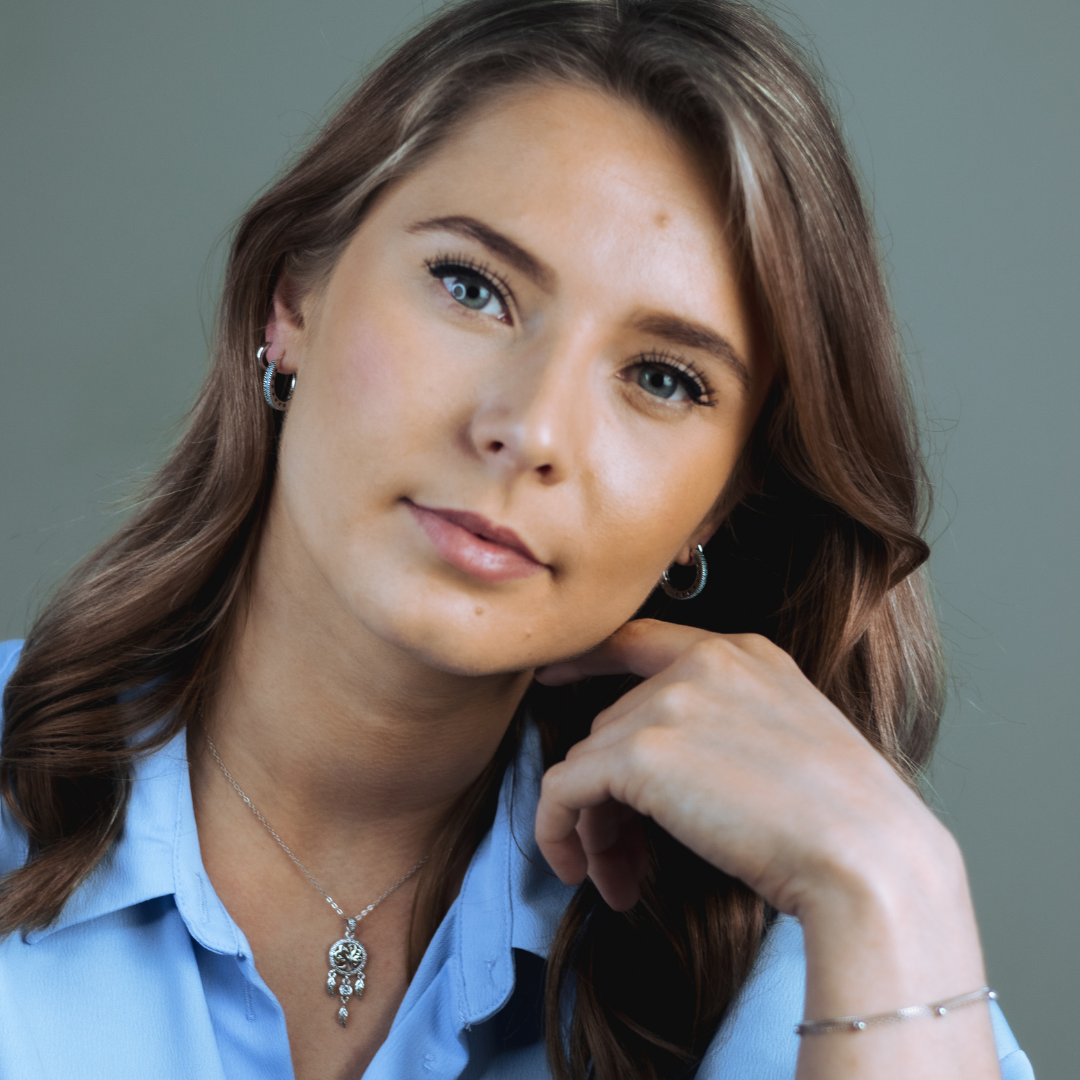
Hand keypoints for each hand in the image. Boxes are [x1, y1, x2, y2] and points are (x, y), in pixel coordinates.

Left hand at [533, 619, 937, 915]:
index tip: (553, 681)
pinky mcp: (639, 752)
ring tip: (621, 879)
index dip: (589, 660)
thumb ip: (719, 727)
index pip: (641, 640)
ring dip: (597, 827)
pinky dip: (558, 833)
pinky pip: (562, 790)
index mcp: (742, 653)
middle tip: (627, 858)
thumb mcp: (786, 740)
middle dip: (611, 795)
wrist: (869, 854)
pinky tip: (581, 873)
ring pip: (588, 763)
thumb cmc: (844, 821)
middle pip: (612, 726)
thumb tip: (643, 771)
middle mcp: (702, 662)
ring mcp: (670, 702)